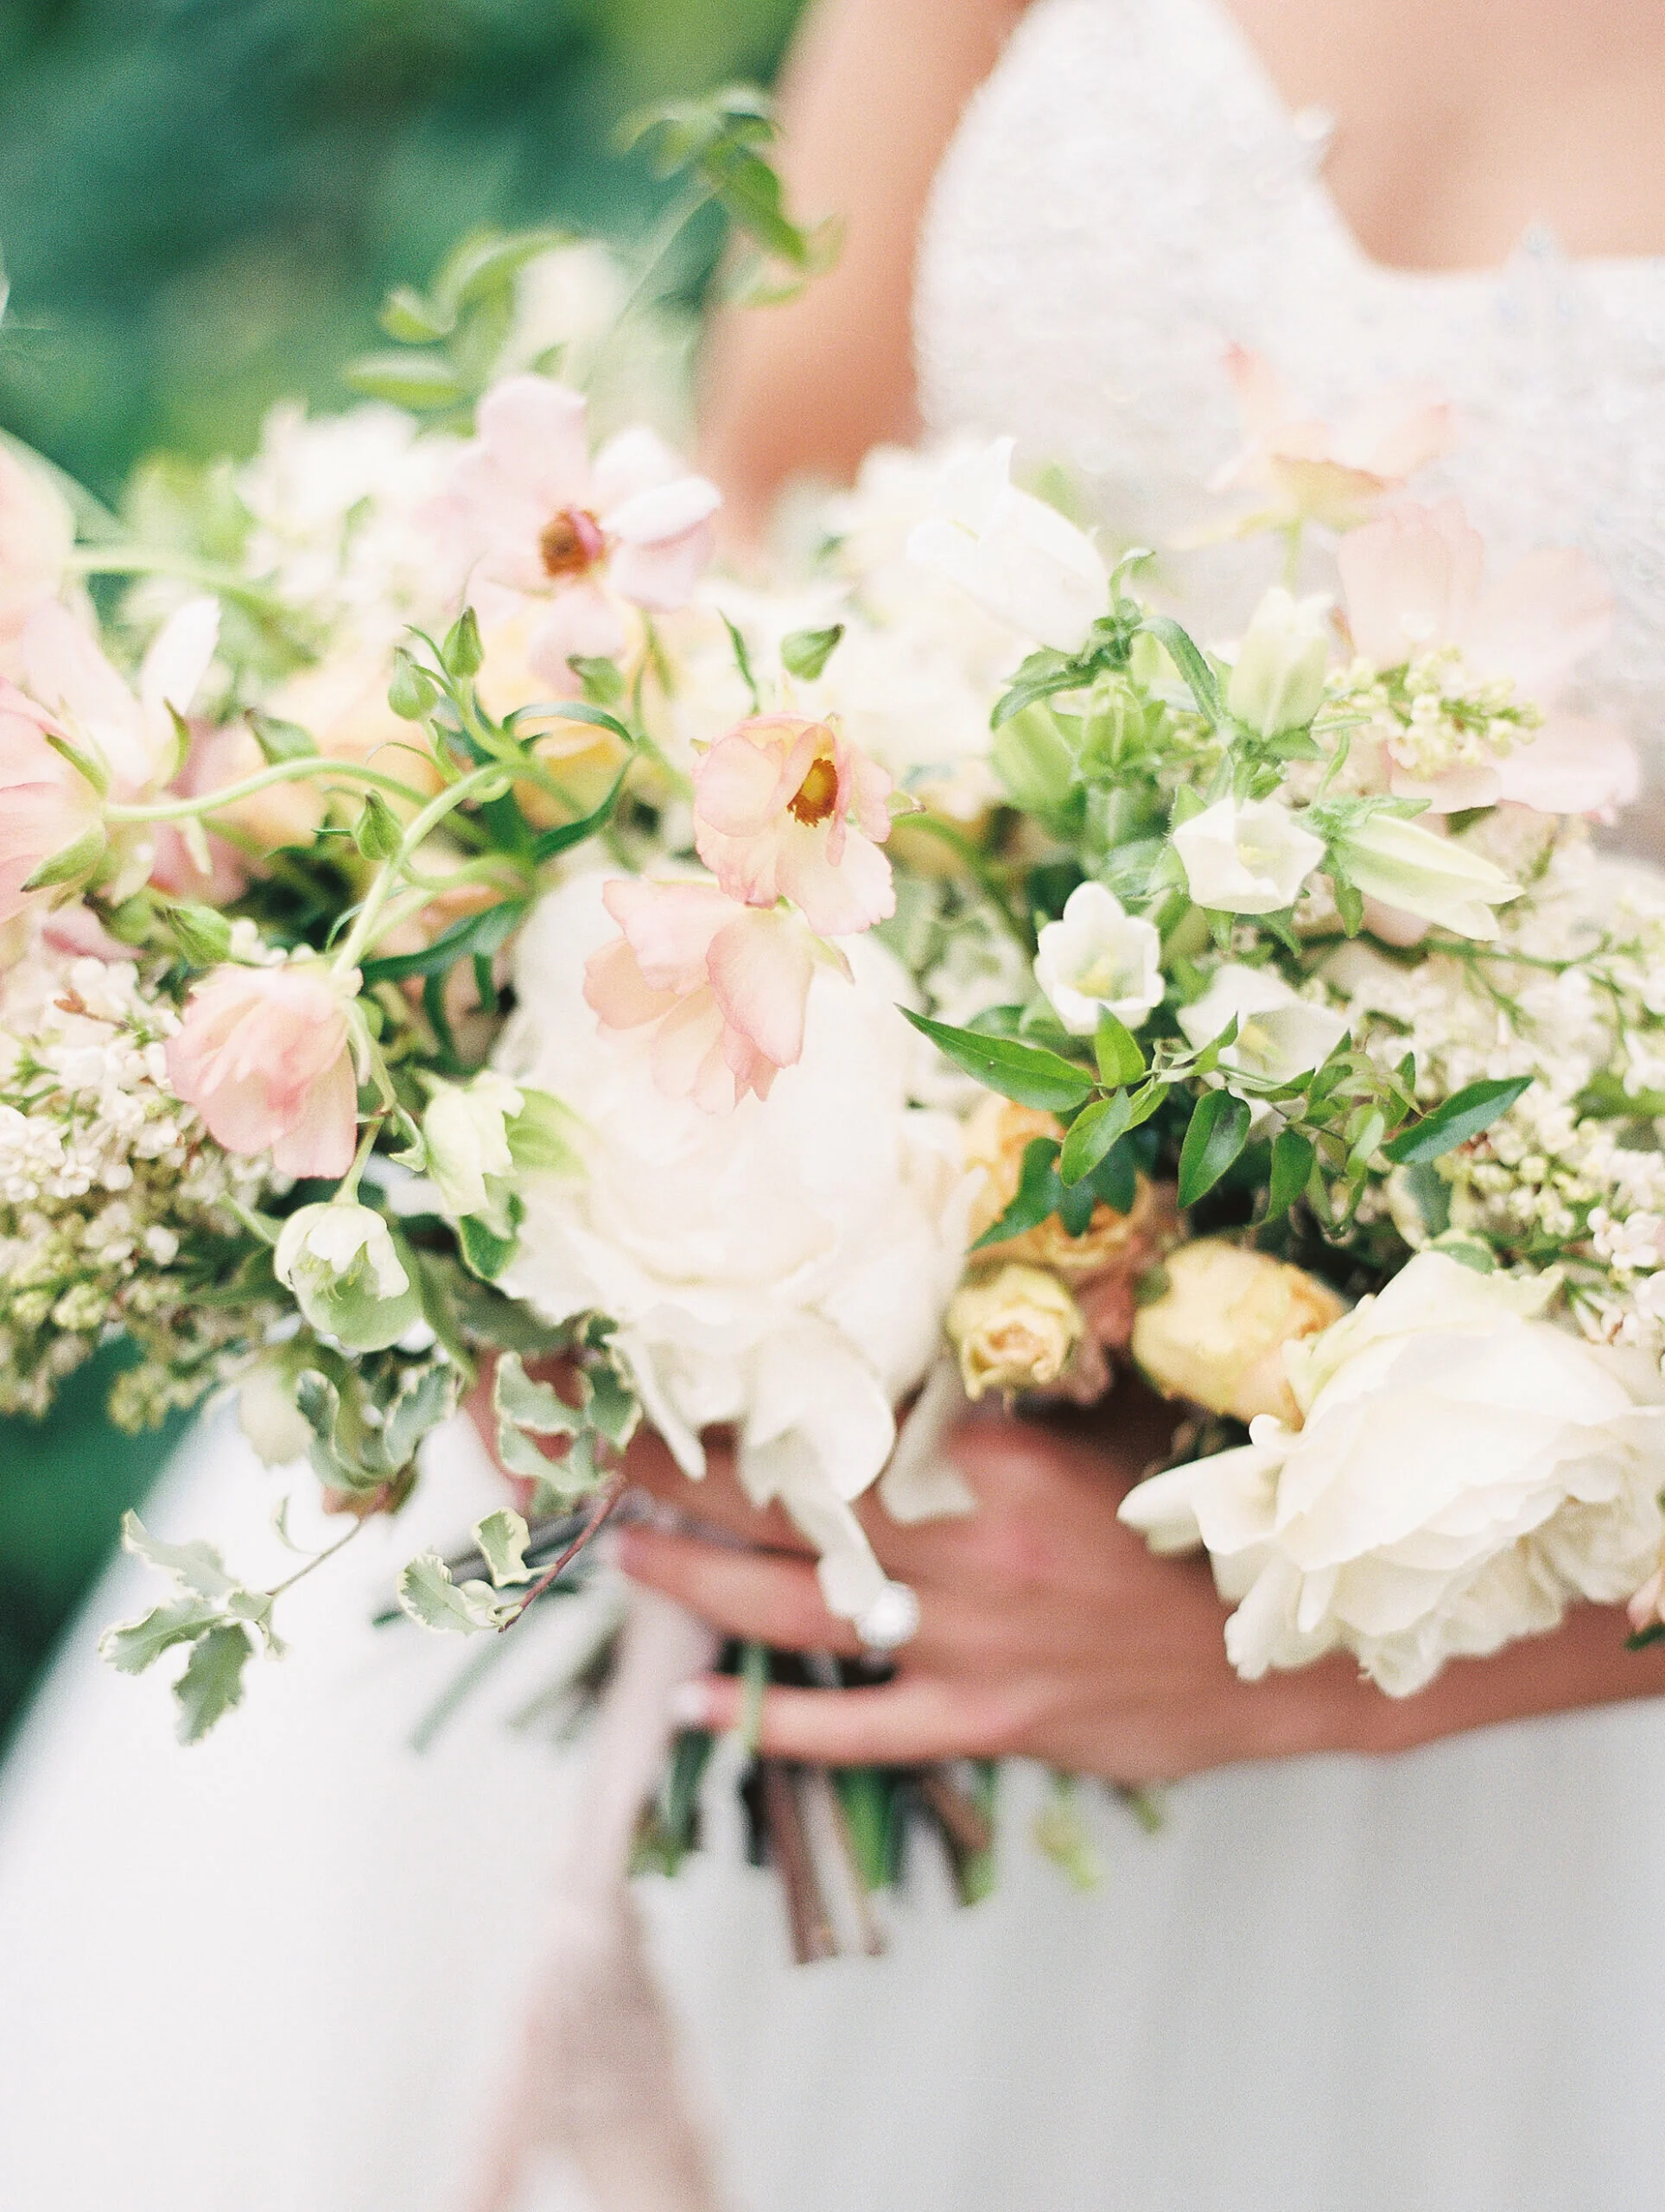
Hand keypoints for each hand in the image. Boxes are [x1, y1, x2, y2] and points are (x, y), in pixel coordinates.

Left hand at [610, 1389, 1664, 1782]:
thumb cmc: (1201, 1509)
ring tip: (616, 1555)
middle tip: (572, 1448)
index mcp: (989, 1451)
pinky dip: (781, 1723)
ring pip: (795, 1613)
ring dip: (693, 1585)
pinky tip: (707, 1714)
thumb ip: (1028, 1357)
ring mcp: (968, 1642)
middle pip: (779, 1506)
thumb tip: (952, 1276)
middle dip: (670, 1476)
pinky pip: (862, 1727)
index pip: (824, 1411)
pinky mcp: (989, 1721)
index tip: (636, 1358)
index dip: (723, 1391)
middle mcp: (961, 1544)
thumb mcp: (1124, 1407)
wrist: (1302, 1647)